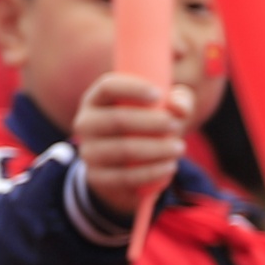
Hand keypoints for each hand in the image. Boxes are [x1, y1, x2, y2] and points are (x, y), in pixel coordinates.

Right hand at [71, 72, 190, 211]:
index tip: (159, 95)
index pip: (108, 87)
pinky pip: (125, 176)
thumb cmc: (147, 126)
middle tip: (176, 125)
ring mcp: (89, 152)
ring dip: (156, 149)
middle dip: (151, 122)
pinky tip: (169, 166)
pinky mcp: (97, 177)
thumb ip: (178, 100)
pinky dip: (151, 172)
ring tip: (179, 148)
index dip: (132, 88)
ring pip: (123, 149)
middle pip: (116, 120)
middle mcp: (85, 123)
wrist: (126, 166)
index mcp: (96, 99)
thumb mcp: (163, 108)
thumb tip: (178, 108)